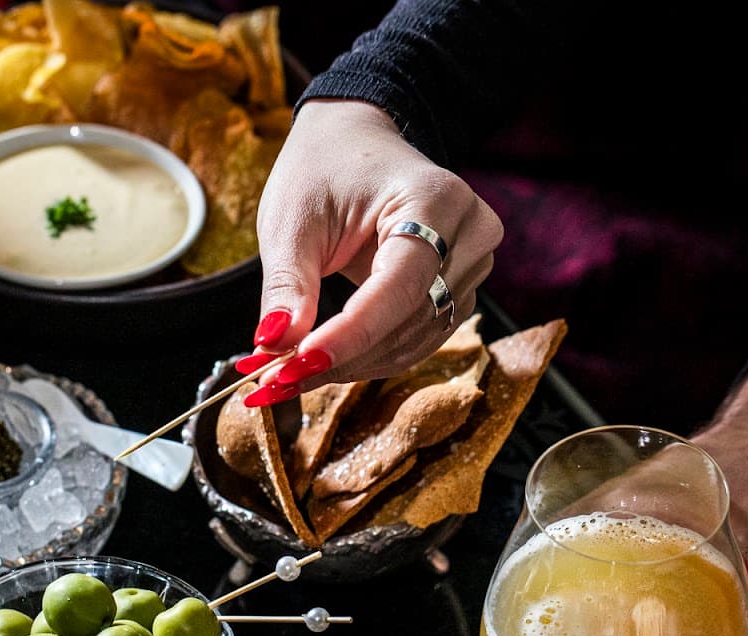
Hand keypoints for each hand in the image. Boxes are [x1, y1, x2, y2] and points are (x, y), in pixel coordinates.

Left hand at [246, 99, 503, 401]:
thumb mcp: (292, 220)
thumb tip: (276, 347)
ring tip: (290, 374)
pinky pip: (416, 339)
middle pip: (411, 321)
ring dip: (352, 365)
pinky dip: (367, 357)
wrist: (354, 143)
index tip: (297, 364)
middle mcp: (470, 233)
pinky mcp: (457, 289)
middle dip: (342, 357)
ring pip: (415, 340)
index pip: (400, 286)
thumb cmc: (323, 169)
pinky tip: (322, 361)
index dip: (351, 333)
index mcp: (435, 199)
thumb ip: (288, 285)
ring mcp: (471, 264)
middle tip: (276, 380)